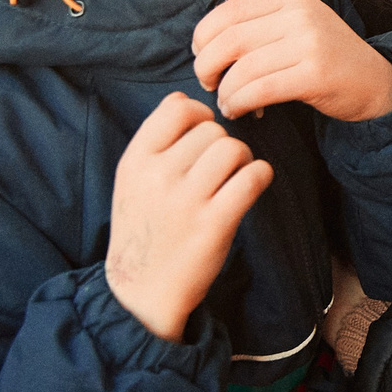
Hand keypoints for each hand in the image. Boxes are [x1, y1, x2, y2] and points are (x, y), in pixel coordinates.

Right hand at [107, 92, 274, 340]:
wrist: (142, 290)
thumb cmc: (144, 229)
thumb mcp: (132, 182)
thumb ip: (155, 143)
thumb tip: (187, 101)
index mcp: (136, 160)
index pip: (177, 107)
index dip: (200, 114)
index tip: (204, 134)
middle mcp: (159, 175)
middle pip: (213, 129)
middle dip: (223, 144)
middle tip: (220, 169)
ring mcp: (186, 200)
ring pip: (235, 148)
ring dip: (243, 160)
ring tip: (233, 180)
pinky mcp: (214, 223)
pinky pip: (253, 176)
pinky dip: (259, 177)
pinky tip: (251, 188)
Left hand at [190, 0, 391, 121]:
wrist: (375, 83)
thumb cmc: (330, 51)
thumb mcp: (301, 12)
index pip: (229, 11)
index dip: (204, 36)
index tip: (201, 56)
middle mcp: (300, 16)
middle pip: (230, 39)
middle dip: (207, 66)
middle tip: (208, 83)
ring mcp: (310, 44)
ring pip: (243, 69)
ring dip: (225, 92)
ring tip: (227, 102)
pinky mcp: (316, 75)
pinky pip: (262, 90)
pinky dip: (242, 104)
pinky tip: (241, 112)